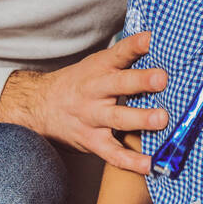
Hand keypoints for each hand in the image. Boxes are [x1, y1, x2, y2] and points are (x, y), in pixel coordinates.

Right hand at [0, 31, 167, 174]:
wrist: (38, 106)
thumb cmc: (80, 83)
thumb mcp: (98, 64)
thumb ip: (126, 59)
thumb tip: (163, 44)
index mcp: (100, 68)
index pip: (118, 53)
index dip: (134, 45)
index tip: (151, 38)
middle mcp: (95, 91)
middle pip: (119, 84)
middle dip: (141, 81)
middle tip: (162, 79)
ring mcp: (92, 117)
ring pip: (117, 118)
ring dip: (140, 119)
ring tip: (162, 119)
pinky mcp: (91, 141)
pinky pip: (112, 153)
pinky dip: (130, 161)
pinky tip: (150, 165)